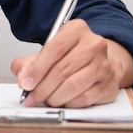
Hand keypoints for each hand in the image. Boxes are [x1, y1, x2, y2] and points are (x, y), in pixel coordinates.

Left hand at [11, 19, 132, 107]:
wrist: (99, 60)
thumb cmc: (70, 54)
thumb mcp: (46, 51)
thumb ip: (27, 63)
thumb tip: (23, 78)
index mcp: (76, 29)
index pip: (54, 50)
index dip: (37, 69)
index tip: (26, 83)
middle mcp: (94, 44)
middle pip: (63, 70)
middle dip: (42, 88)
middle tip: (31, 97)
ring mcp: (104, 65)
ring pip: (74, 86)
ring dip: (55, 97)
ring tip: (45, 99)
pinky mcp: (109, 84)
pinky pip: (85, 99)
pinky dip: (69, 103)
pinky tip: (62, 101)